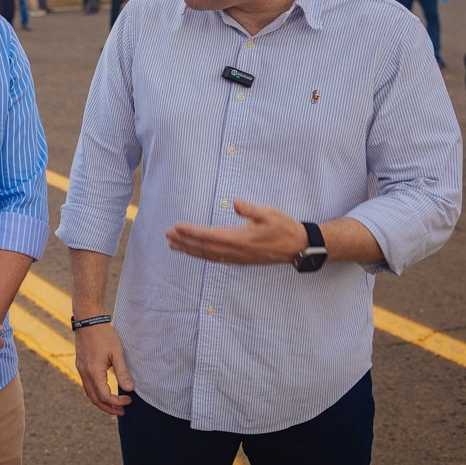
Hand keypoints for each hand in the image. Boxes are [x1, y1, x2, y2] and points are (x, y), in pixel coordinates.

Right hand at [73, 323, 132, 415]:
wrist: (88, 320)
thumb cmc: (104, 335)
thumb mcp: (117, 353)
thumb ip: (122, 372)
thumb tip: (130, 389)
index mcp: (94, 372)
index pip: (105, 396)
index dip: (117, 402)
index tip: (129, 400)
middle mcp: (85, 373)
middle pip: (95, 399)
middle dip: (109, 408)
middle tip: (123, 412)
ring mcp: (81, 370)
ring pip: (89, 393)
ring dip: (101, 402)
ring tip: (114, 405)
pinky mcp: (81, 366)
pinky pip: (87, 385)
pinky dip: (96, 393)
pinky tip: (105, 392)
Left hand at [165, 199, 305, 265]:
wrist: (298, 246)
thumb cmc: (284, 226)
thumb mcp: (270, 213)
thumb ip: (251, 209)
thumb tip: (236, 203)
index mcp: (242, 239)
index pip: (210, 236)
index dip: (192, 232)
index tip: (177, 227)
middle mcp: (237, 251)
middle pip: (205, 248)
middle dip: (185, 241)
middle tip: (167, 235)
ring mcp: (238, 258)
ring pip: (208, 256)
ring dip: (190, 250)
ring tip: (173, 245)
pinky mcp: (241, 261)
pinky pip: (216, 259)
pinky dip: (201, 256)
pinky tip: (193, 252)